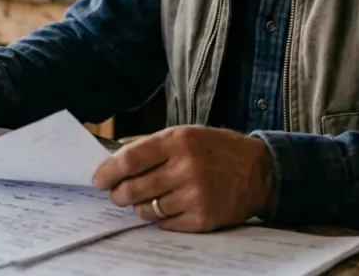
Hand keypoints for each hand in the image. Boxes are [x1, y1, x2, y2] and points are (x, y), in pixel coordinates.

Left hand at [92, 125, 274, 231]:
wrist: (259, 171)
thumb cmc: (216, 149)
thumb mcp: (185, 134)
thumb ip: (150, 145)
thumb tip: (112, 159)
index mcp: (178, 141)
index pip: (130, 159)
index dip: (109, 172)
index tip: (99, 179)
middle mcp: (186, 168)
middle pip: (134, 188)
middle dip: (119, 194)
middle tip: (117, 194)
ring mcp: (196, 196)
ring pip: (147, 210)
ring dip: (140, 207)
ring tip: (145, 200)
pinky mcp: (203, 219)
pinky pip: (165, 224)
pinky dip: (160, 218)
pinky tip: (167, 208)